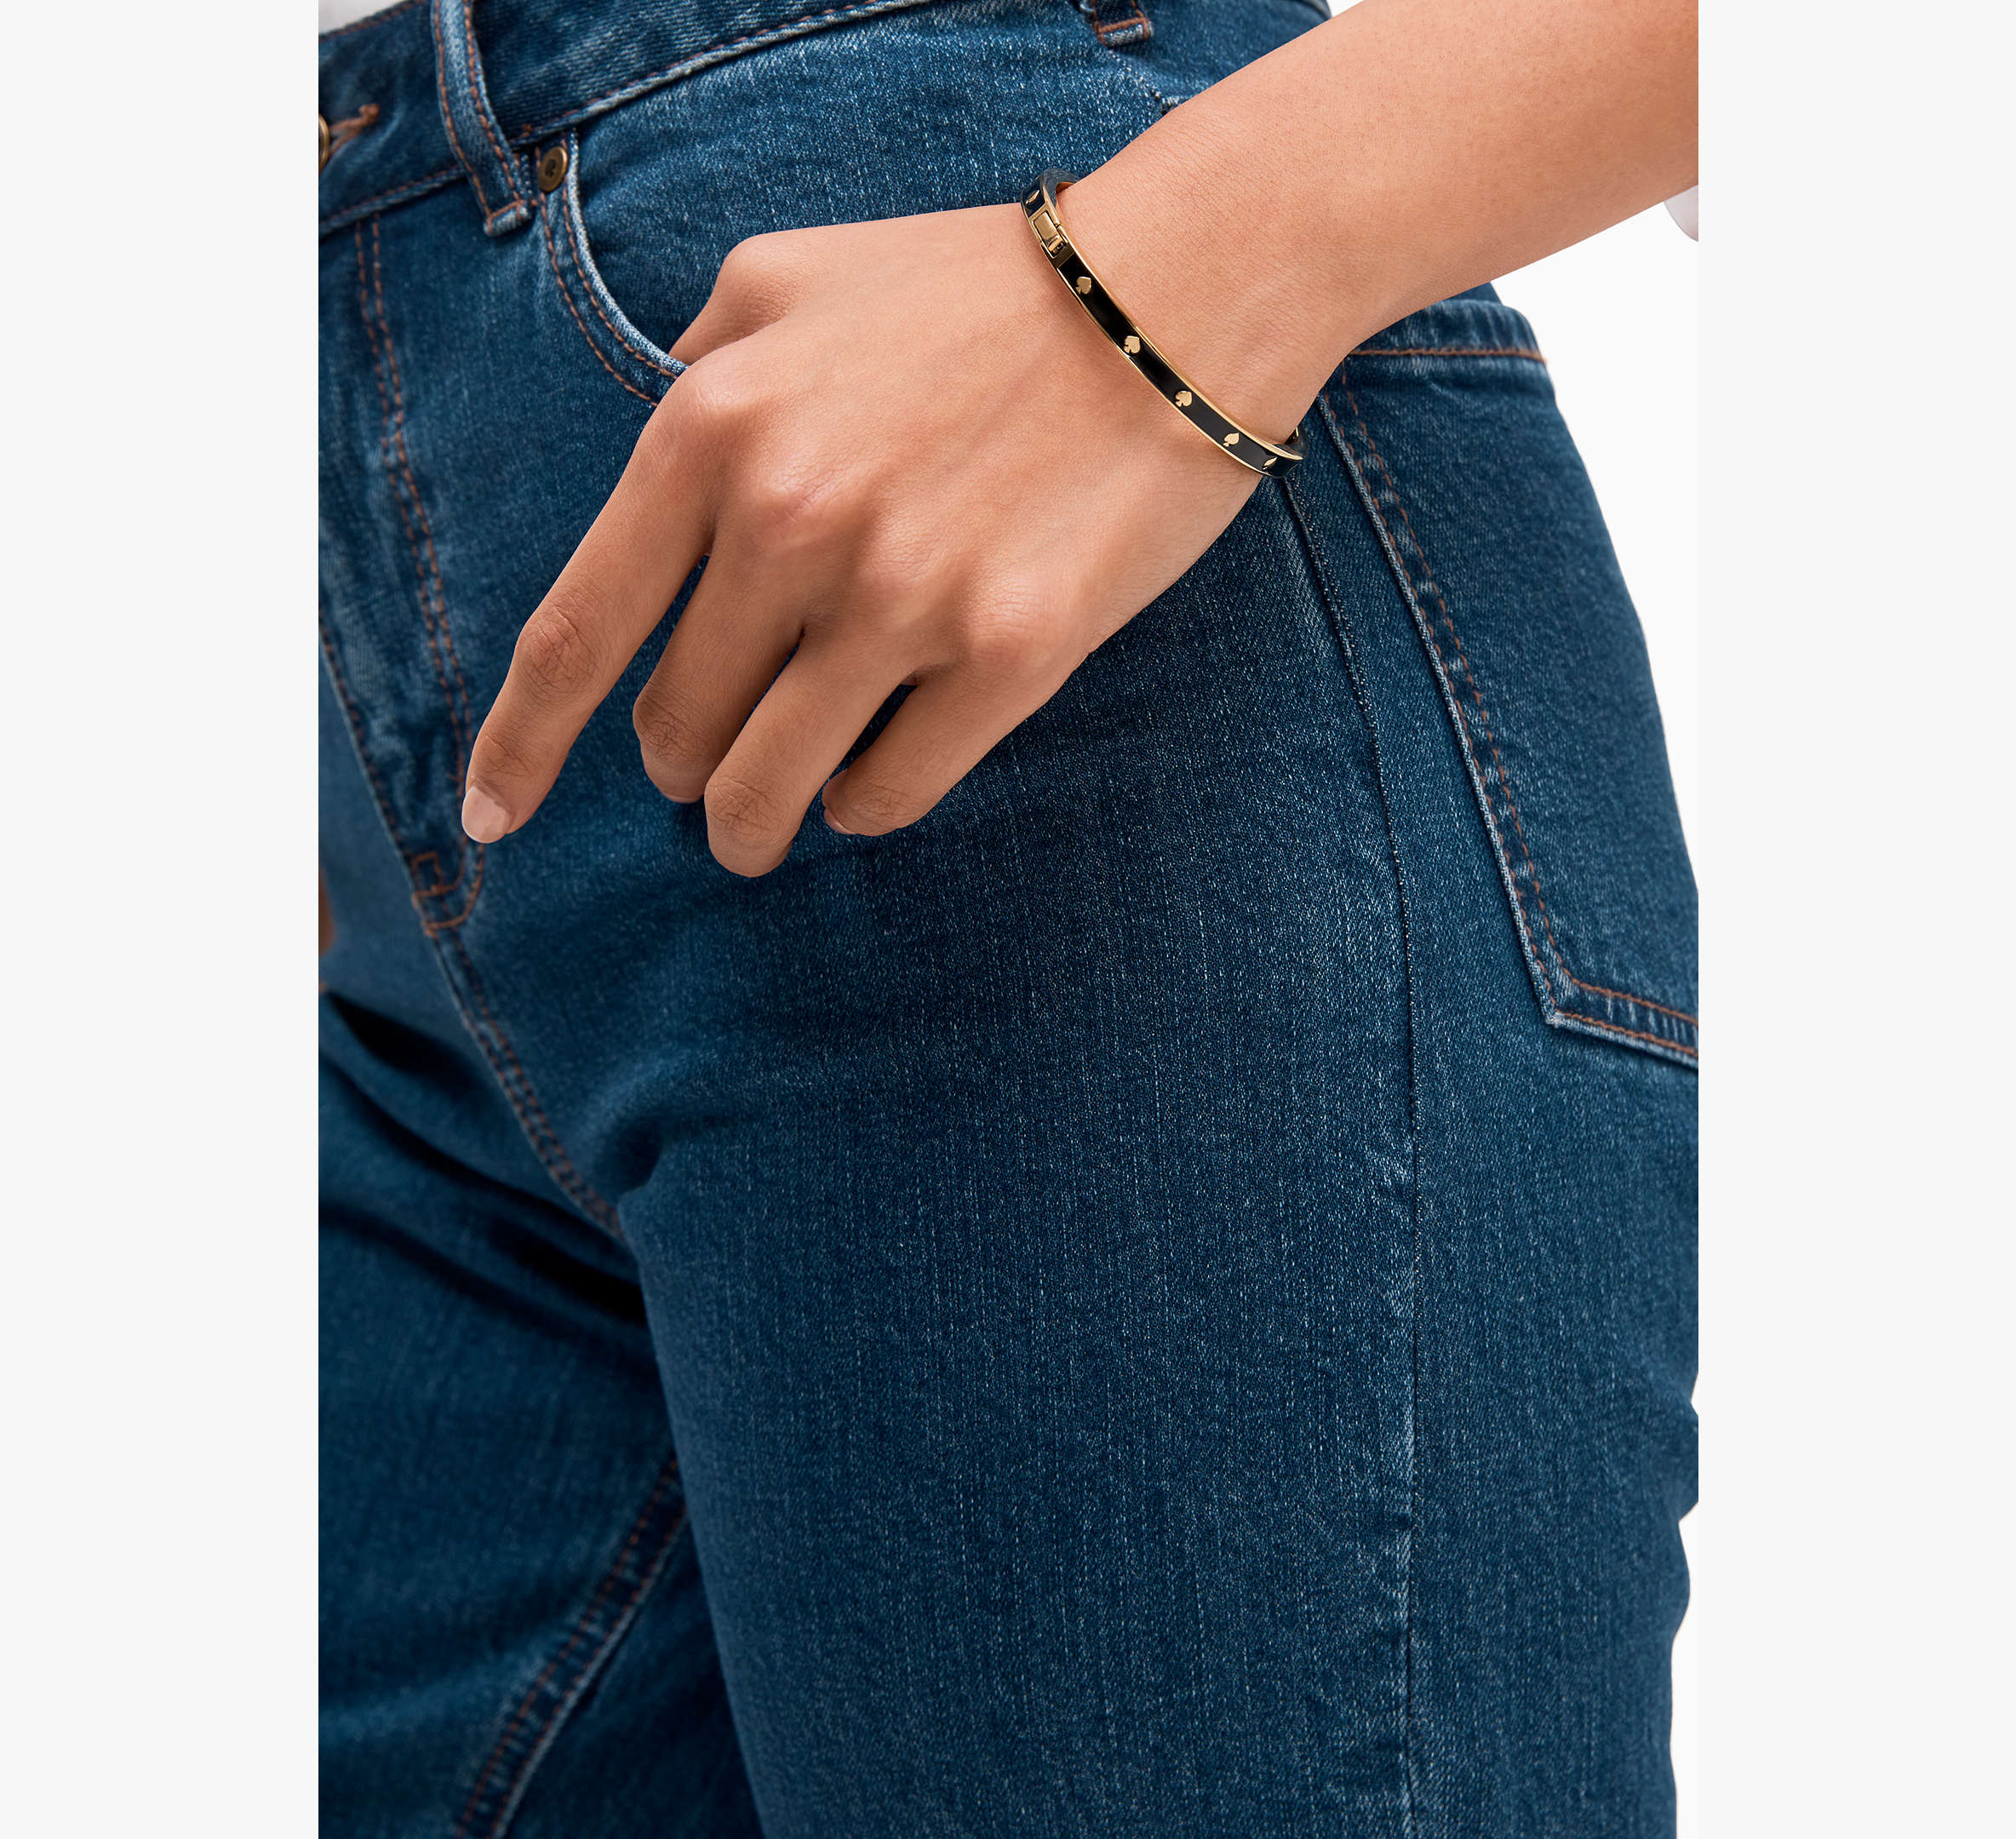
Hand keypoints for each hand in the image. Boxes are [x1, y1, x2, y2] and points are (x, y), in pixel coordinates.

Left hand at [459, 192, 1269, 875]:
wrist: (1176, 292)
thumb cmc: (977, 289)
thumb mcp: (784, 279)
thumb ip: (691, 368)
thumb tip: (652, 462)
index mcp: (713, 428)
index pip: (577, 634)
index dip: (521, 745)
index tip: (492, 816)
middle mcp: (791, 520)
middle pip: (676, 727)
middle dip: (681, 761)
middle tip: (706, 760)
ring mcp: (902, 595)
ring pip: (769, 786)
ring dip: (752, 822)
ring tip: (761, 825)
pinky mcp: (1008, 654)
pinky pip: (888, 794)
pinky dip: (862, 805)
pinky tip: (867, 784)